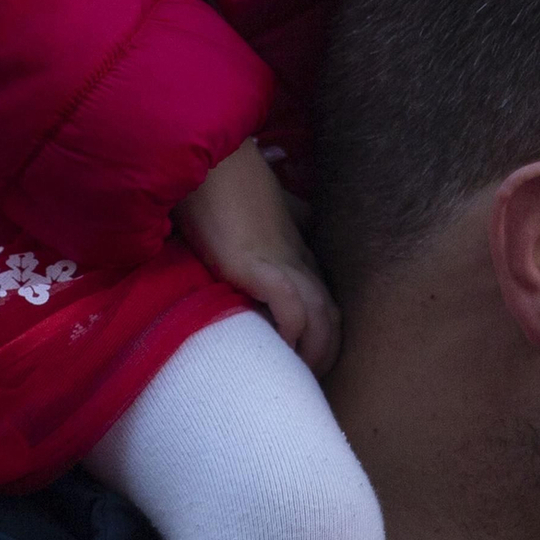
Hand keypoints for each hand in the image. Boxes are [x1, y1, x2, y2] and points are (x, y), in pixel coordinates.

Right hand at [174, 140, 339, 374]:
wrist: (207, 157)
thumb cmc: (223, 182)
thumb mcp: (255, 204)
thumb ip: (273, 215)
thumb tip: (282, 223)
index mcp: (296, 246)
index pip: (324, 296)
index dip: (322, 330)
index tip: (307, 357)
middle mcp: (298, 257)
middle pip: (332, 313)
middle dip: (326, 351)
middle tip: (308, 382)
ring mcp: (282, 261)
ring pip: (322, 316)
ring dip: (315, 353)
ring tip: (300, 379)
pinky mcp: (258, 267)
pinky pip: (292, 309)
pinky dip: (293, 335)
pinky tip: (282, 355)